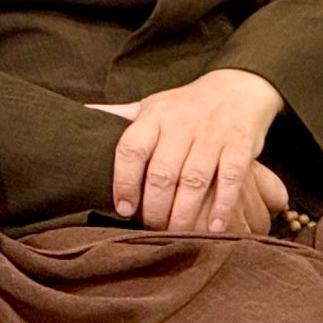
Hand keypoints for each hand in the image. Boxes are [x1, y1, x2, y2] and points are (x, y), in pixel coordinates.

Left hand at [88, 68, 284, 232]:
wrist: (238, 89)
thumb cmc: (185, 106)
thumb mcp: (151, 105)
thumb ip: (120, 116)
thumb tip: (82, 113)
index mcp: (155, 116)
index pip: (131, 149)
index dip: (123, 182)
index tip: (123, 209)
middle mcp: (182, 124)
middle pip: (161, 173)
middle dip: (154, 209)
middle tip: (152, 229)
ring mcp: (212, 135)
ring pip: (192, 181)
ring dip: (183, 214)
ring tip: (177, 234)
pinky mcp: (240, 146)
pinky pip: (229, 180)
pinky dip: (221, 207)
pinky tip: (213, 228)